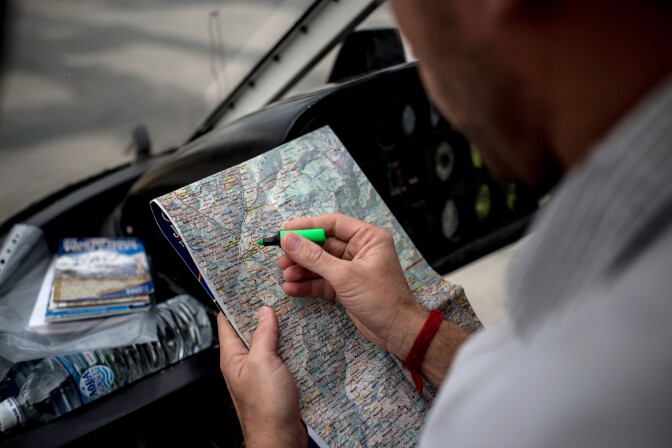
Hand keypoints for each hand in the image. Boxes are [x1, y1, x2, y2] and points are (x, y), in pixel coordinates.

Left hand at [218, 308, 306, 447]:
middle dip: (262, 312)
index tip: (245, 284)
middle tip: (275, 294)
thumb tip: (263, 312)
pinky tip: (302, 338)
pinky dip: (290, 346)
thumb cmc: (266, 408)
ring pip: (268, 343)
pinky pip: (282, 357)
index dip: (234, 301)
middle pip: (250, 330)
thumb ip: (263, 335)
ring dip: (279, 330)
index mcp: (232, 357)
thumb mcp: (263, 362)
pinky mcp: (276, 381)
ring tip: (291, 311)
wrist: (281, 439)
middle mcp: (244, 363)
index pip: (227, 321)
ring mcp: (260, 372)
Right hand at [278, 213, 428, 357]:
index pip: (333, 224)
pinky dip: (308, 285)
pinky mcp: (346, 287)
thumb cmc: (381, 298)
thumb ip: (314, 258)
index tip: (285, 231)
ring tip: (285, 276)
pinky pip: (322, 281)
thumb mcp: (345, 276)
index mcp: (368, 238)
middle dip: (301, 252)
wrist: (397, 331)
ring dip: (302, 270)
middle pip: (323, 245)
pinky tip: (291, 289)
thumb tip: (288, 240)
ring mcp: (352, 270)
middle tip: (281, 259)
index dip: (307, 226)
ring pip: (320, 264)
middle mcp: (360, 250)